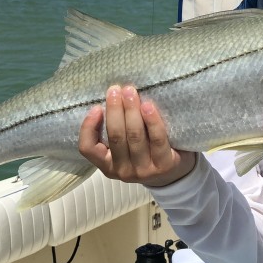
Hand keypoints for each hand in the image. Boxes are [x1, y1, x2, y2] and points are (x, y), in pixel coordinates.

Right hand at [79, 84, 195, 187]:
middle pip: (116, 137)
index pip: (88, 149)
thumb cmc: (145, 152)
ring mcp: (144, 170)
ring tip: (131, 92)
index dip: (88, 127)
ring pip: (134, 136)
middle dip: (114, 110)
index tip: (96, 107)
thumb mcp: (124, 148)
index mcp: (107, 166)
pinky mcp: (164, 165)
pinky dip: (151, 121)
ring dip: (132, 110)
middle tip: (115, 89)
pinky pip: (157, 139)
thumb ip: (116, 131)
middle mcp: (123, 171)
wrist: (174, 173)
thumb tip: (111, 98)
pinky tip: (148, 106)